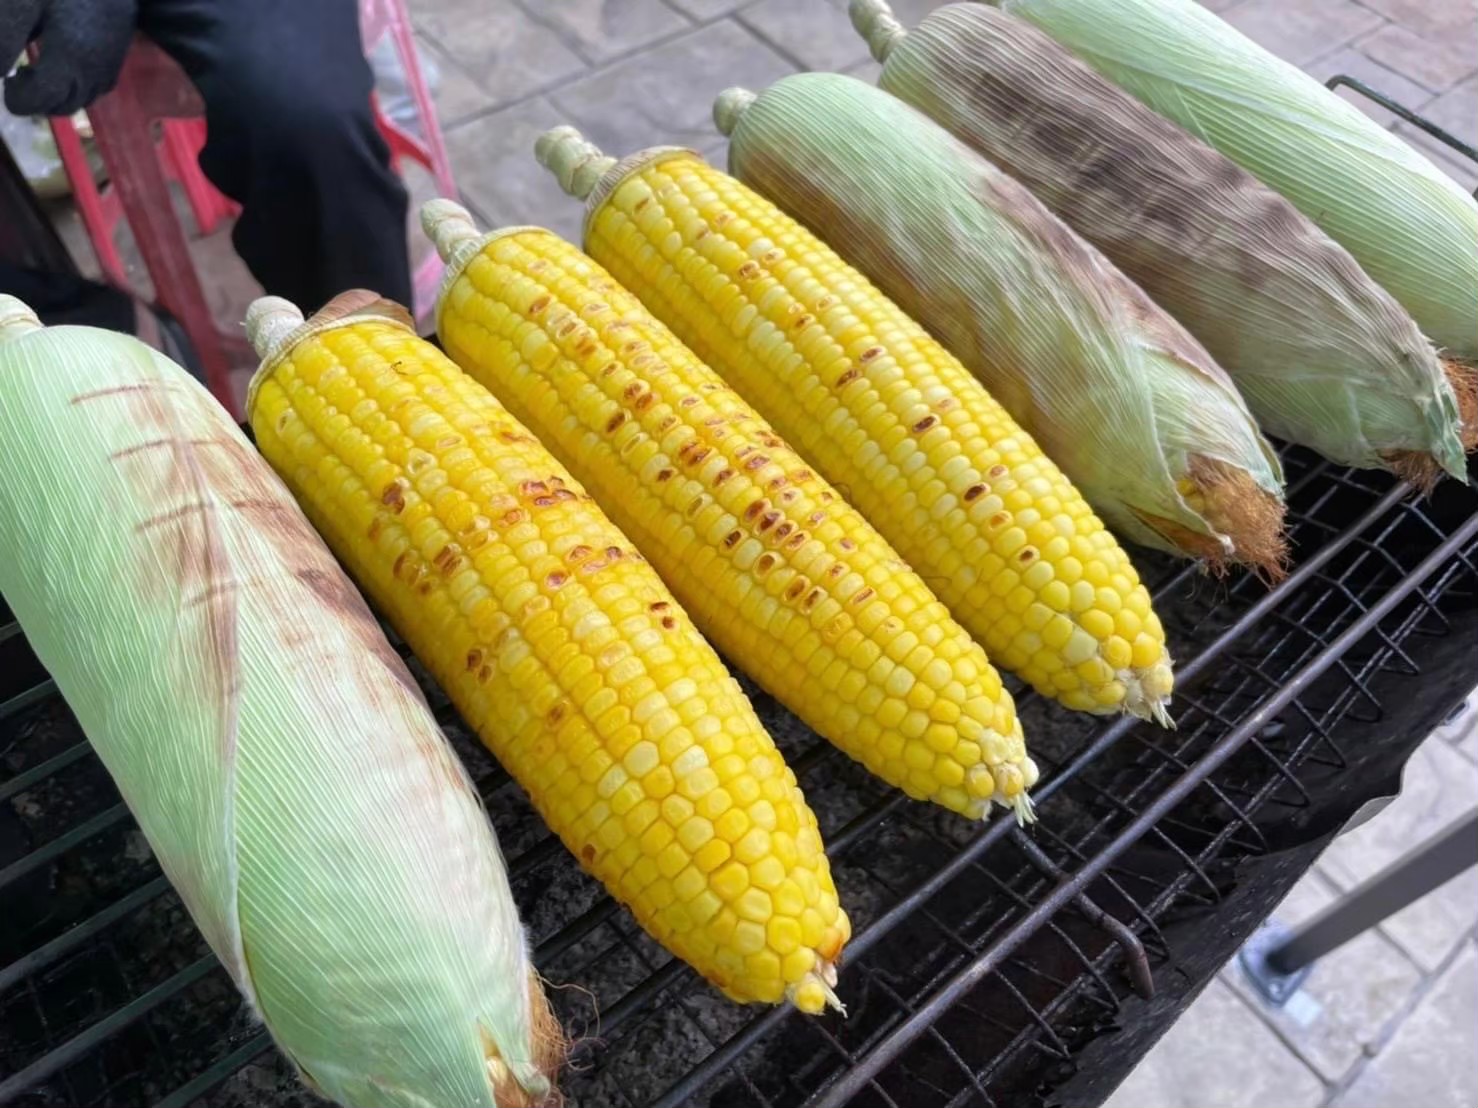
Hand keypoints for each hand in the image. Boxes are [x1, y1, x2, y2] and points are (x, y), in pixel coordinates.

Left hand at [1, 0, 138, 116]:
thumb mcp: (26, 3)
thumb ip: (8, 34)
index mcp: (68, 58)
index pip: (40, 98)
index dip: (18, 97)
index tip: (8, 78)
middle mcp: (90, 74)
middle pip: (58, 106)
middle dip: (34, 98)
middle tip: (19, 74)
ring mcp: (105, 74)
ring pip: (76, 103)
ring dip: (52, 96)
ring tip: (37, 70)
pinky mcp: (114, 68)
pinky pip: (91, 93)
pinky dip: (71, 91)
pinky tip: (61, 68)